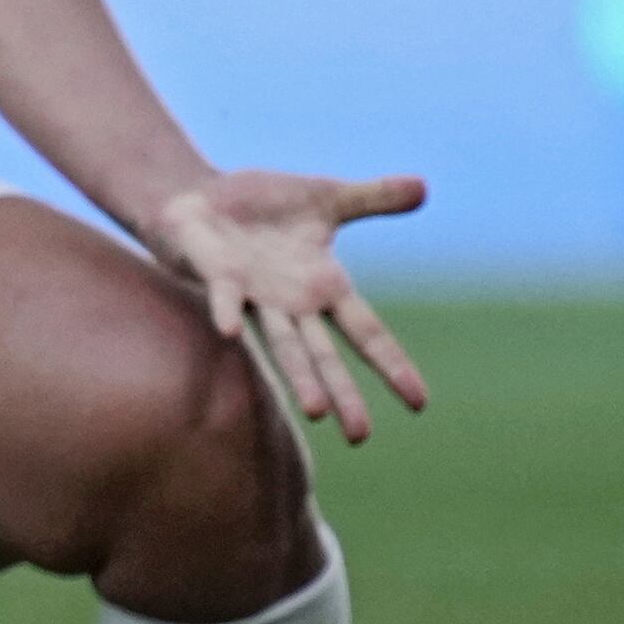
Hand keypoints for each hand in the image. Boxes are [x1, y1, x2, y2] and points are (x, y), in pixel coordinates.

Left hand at [143, 169, 432, 446]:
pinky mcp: (217, 276)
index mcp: (323, 286)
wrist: (198, 199)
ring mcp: (254, 294)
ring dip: (297, 375)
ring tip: (316, 412)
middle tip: (360, 435)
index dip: (392, 364)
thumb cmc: (263, 207)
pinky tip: (229, 332)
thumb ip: (374, 198)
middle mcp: (292, 302)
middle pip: (323, 354)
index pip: (366, 332)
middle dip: (342, 392)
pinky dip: (227, 313)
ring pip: (281, 342)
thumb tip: (425, 187)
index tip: (420, 404)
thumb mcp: (328, 197)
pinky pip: (224, 298)